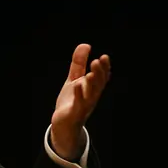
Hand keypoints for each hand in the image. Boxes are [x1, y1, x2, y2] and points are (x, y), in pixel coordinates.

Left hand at [51, 44, 110, 159]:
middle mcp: (91, 96)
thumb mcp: (74, 79)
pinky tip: (76, 86)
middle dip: (99, 73)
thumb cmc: (71, 101)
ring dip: (92, 84)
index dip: (104, 68)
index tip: (104, 57)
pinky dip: (78, 95)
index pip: (102, 77)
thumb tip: (85, 45)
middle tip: (98, 61)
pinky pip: (78, 104)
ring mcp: (84, 105)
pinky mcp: (75, 112)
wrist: (63, 123)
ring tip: (90, 73)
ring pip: (91, 94)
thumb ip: (79, 63)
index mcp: (93, 88)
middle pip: (98, 84)